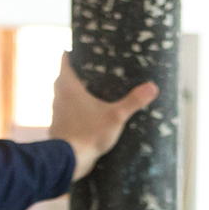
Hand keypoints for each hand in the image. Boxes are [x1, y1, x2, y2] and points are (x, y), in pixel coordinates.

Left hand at [51, 54, 158, 182]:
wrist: (68, 160)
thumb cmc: (89, 133)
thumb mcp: (116, 116)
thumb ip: (133, 101)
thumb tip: (152, 87)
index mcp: (67, 85)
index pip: (64, 59)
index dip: (73, 52)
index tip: (84, 50)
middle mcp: (58, 94)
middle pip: (64, 76)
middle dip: (78, 72)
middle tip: (96, 70)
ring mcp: (56, 111)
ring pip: (64, 94)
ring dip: (75, 91)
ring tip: (94, 91)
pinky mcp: (59, 125)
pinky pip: (66, 110)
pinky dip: (74, 108)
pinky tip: (88, 114)